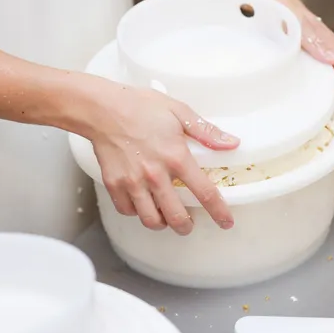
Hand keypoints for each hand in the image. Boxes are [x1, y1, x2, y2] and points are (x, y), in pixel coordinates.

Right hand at [89, 83, 238, 234]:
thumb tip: (232, 143)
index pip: (204, 193)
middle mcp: (155, 174)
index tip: (225, 222)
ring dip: (162, 223)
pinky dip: (137, 212)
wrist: (102, 108)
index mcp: (176, 157)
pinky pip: (128, 211)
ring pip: (151, 220)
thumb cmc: (140, 106)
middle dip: (186, 226)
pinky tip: (142, 204)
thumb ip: (206, 131)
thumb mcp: (179, 111)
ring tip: (166, 217)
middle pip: (176, 216)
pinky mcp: (114, 184)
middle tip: (189, 224)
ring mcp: (133, 182)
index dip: (219, 211)